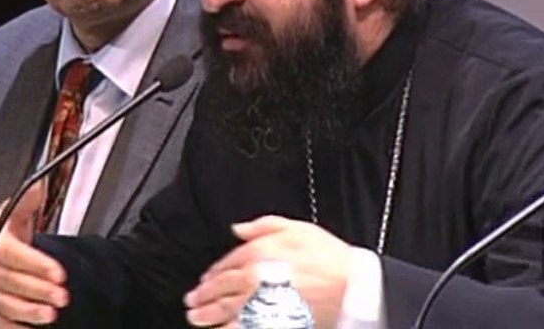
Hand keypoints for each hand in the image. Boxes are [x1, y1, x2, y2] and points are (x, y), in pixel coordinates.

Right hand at [0, 181, 69, 326]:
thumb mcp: (10, 216)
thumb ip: (25, 203)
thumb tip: (40, 183)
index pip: (13, 255)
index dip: (36, 265)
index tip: (59, 273)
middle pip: (11, 283)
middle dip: (38, 290)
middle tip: (63, 296)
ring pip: (5, 306)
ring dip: (29, 312)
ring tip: (52, 314)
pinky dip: (15, 328)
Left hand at [184, 215, 354, 327]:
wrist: (352, 286)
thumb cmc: (329, 257)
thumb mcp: (297, 228)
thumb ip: (264, 225)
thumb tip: (239, 228)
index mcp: (260, 252)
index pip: (228, 262)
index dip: (214, 272)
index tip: (206, 279)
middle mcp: (255, 277)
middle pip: (221, 287)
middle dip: (203, 294)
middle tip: (191, 301)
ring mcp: (262, 302)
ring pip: (225, 309)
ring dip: (207, 314)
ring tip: (196, 318)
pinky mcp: (271, 322)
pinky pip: (242, 327)